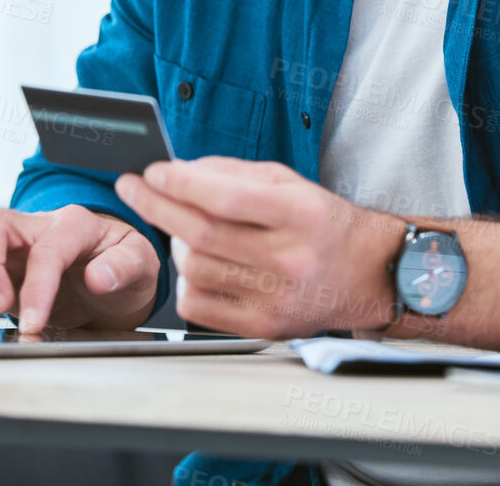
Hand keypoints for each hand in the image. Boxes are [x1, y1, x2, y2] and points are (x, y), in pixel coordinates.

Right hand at [0, 205, 160, 334]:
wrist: (112, 275)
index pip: (47, 248)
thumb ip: (124, 267)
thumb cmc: (124, 267)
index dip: (36, 287)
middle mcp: (37, 224)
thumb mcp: (140, 266)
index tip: (34, 322)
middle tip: (0, 305)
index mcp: (76, 224)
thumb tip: (99, 277)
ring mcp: (12, 237)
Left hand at [115, 157, 401, 338]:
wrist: (368, 275)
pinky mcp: (263, 327)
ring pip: (194, 268)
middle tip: (131, 188)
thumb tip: (179, 172)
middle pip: (202, 234)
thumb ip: (236, 174)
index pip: (229, 198)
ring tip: (183, 228)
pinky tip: (198, 264)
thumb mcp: (292, 183)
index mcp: (302, 214)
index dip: (183, 183)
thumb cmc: (325, 224)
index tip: (152, 171)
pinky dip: (185, 280)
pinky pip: (198, 305)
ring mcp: (276, 298)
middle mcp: (291, 259)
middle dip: (156, 206)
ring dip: (174, 242)